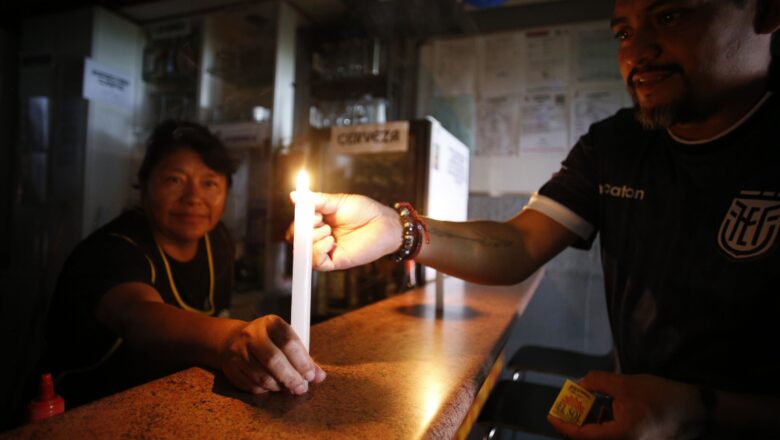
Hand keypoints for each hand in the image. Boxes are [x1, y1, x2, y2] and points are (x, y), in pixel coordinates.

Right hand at [219, 315, 325, 394]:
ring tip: (289, 387)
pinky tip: (274, 386)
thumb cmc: (268, 341)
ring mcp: (239, 352)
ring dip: (280, 386)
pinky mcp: (232, 368)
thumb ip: (303, 357)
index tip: (311, 374)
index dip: (302, 362)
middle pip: (274, 361)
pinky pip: (252, 386)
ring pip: (263, 377)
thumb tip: (319, 376)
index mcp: (270, 323)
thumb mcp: (285, 339)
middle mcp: (252, 335)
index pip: (289, 343)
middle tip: (302, 388)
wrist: (232, 340)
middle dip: (292, 378)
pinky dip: (267, 390)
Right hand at [288, 192, 401, 270]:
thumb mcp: (338, 202)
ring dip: (312, 238)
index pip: (297, 227)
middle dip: (302, 230)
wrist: (384, 223)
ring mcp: (327, 250)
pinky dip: (319, 251)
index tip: (309, 212)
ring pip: (305, 252)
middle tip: (318, 219)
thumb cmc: (364, 211)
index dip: (297, 222)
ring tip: (328, 230)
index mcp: (319, 222)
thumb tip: (294, 195)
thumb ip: (316, 201)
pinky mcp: (336, 261)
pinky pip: (317, 263)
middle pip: (297, 241)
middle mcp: (320, 237)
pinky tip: (331, 241)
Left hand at [547, 371, 704, 439]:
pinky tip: (603, 409)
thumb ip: (598, 382)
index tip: (550, 416)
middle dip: (575, 424)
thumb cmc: (661, 396)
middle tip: (566, 409)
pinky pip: (614, 436)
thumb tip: (580, 384)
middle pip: (590, 439)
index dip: (562, 426)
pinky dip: (604, 425)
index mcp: (619, 436)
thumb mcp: (625, 383)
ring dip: (590, 424)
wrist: (695, 409)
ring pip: (602, 438)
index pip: (582, 436)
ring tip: (584, 405)